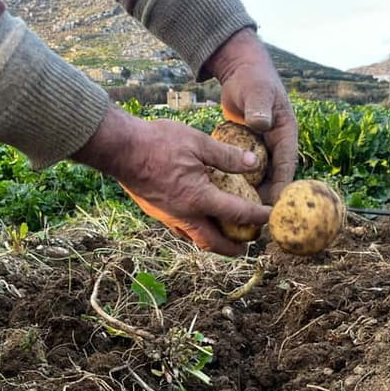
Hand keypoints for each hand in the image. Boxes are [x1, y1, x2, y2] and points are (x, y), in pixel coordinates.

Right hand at [71, 105, 269, 255]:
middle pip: (214, 243)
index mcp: (199, 199)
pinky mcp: (156, 212)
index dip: (258, 217)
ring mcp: (167, 216)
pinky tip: (197, 221)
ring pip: (194, 240)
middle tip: (248, 246)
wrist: (119, 148)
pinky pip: (180, 230)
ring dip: (213, 243)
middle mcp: (184, 215)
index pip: (237, 214)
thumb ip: (228, 156)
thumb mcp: (198, 142)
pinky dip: (194, 232)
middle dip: (234, 249)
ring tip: (225, 238)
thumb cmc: (157, 142)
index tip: (271, 216)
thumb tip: (253, 162)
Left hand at [205, 28, 297, 203]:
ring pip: (260, 177)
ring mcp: (264, 147)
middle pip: (274, 178)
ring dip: (252, 194)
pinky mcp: (250, 149)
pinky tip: (226, 197)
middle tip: (254, 218)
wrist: (241, 71)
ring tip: (240, 214)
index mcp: (286, 134)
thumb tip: (261, 123)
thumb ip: (258, 107)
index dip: (281, 188)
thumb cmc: (252, 78)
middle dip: (266, 198)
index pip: (287, 166)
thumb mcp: (256, 91)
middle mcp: (277, 144)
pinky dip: (240, 183)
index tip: (274, 208)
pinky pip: (247, 171)